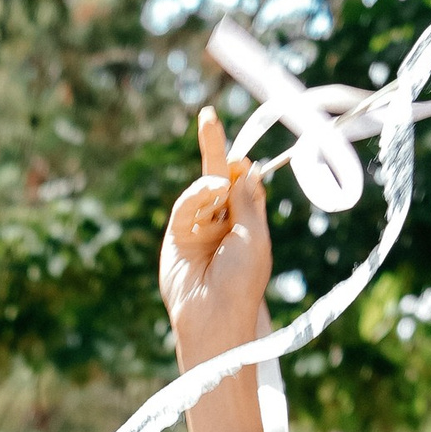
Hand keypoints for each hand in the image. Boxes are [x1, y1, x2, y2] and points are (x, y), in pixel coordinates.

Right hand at [157, 108, 273, 372]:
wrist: (214, 314)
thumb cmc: (242, 281)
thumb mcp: (254, 236)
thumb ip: (247, 202)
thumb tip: (245, 167)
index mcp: (246, 223)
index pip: (243, 184)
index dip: (243, 167)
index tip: (245, 156)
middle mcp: (221, 223)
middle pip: (218, 177)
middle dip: (214, 147)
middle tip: (208, 116)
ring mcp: (197, 228)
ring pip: (202, 190)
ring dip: (210, 184)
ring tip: (216, 189)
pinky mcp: (176, 235)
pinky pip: (185, 206)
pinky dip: (196, 196)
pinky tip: (208, 193)